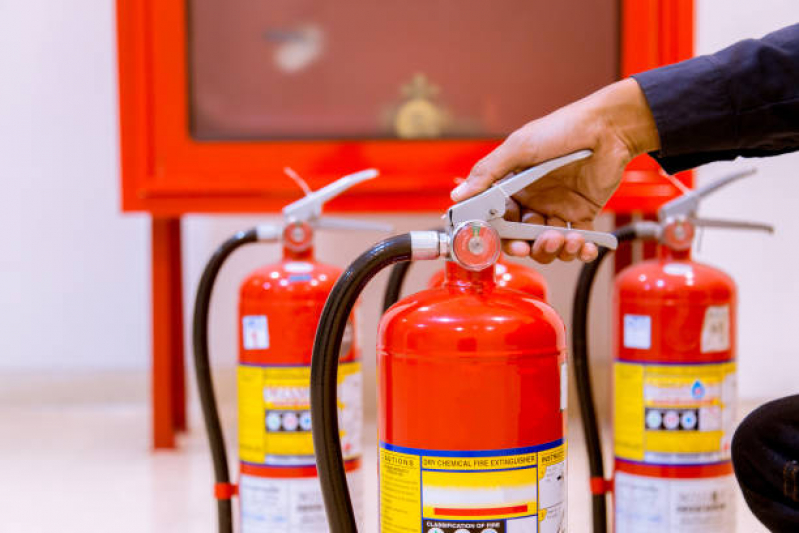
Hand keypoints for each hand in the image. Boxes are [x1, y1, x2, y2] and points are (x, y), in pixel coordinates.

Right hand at [451, 78, 659, 262]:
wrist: (610, 126)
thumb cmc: (564, 128)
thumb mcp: (520, 146)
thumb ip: (488, 172)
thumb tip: (459, 195)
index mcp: (513, 185)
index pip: (497, 220)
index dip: (498, 235)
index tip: (502, 243)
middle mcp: (532, 199)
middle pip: (521, 237)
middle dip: (527, 246)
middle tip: (532, 244)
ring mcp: (557, 208)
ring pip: (547, 243)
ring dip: (554, 249)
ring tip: (566, 238)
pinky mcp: (582, 213)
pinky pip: (576, 241)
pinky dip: (579, 249)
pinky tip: (583, 245)